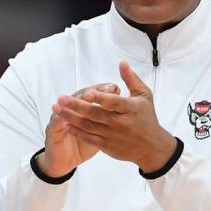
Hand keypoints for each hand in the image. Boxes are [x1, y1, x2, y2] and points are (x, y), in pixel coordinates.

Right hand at [39, 83, 120, 177]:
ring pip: (68, 105)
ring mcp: (61, 116)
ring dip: (77, 100)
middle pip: (81, 95)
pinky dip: (61, 117)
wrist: (64, 161)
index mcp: (84, 107)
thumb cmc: (83, 145)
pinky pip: (56, 122)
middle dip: (92, 92)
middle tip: (102, 89)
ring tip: (86, 97)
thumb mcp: (98, 132)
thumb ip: (109, 119)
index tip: (114, 88)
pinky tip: (66, 114)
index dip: (103, 91)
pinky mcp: (52, 128)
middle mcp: (72, 108)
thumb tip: (125, 107)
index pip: (95, 94)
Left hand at [53, 61, 176, 172]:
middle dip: (77, 106)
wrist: (152, 147)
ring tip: (57, 109)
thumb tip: (122, 63)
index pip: (113, 102)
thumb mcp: (144, 96)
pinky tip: (66, 125)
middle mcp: (121, 123)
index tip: (86, 92)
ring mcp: (113, 136)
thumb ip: (131, 79)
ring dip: (71, 118)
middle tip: (61, 99)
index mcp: (130, 108)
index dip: (100, 98)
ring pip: (89, 126)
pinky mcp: (108, 146)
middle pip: (96, 114)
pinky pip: (90, 138)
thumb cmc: (147, 117)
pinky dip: (77, 132)